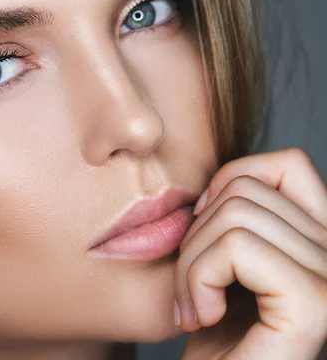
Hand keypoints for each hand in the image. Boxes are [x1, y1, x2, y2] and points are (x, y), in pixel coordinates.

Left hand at [174, 148, 326, 358]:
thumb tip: (212, 183)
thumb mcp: (221, 265)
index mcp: (320, 242)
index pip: (287, 163)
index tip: (202, 235)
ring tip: (193, 307)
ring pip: (236, 213)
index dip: (229, 183)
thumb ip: (235, 218)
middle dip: (194, 236)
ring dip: (190, 263)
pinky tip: (203, 317)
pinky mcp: (314, 305)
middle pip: (246, 188)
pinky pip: (238, 247)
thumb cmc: (213, 339)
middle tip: (189, 289)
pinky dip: (199, 278)